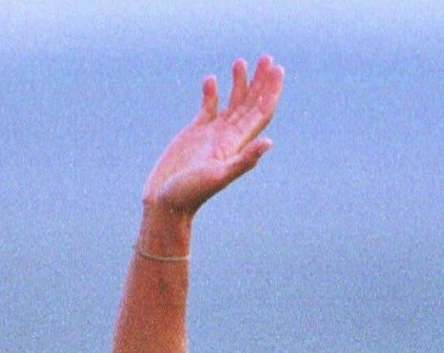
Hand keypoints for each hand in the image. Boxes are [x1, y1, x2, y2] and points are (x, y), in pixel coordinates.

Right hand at [142, 56, 283, 215]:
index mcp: (236, 145)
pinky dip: (211, 93)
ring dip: (239, 83)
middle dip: (260, 82)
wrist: (166, 204)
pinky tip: (211, 80)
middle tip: (268, 58)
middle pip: (250, 105)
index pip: (260, 113)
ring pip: (231, 104)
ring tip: (241, 61)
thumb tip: (268, 143)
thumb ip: (243, 160)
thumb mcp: (218, 176)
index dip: (270, 92)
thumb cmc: (190, 194)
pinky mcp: (194, 134)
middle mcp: (228, 138)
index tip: (277, 69)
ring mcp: (211, 136)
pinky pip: (208, 109)